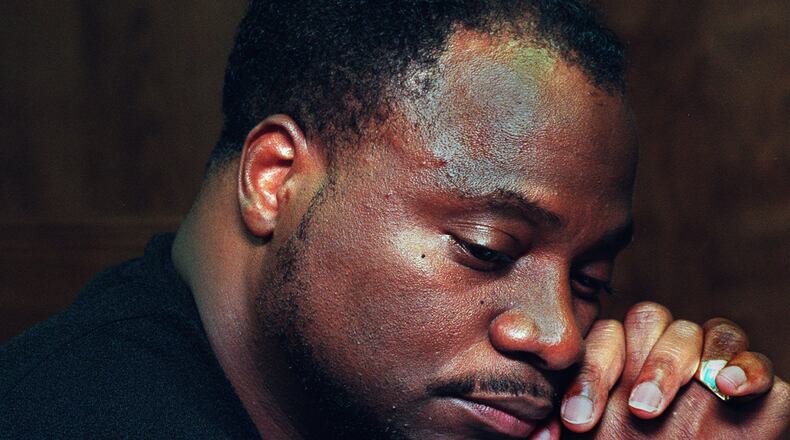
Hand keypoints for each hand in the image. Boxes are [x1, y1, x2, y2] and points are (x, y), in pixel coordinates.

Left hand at [555, 302, 789, 438]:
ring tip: (661, 405)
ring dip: (678, 362)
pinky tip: (728, 387)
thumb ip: (568, 429)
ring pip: (693, 331)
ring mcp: (706, 364)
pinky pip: (750, 357)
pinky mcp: (752, 385)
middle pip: (648, 321)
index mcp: (621, 361)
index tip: (578, 421)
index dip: (590, 377)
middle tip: (638, 411)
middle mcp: (660, 353)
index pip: (604, 342)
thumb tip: (534, 436)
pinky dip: (744, 366)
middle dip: (640, 365)